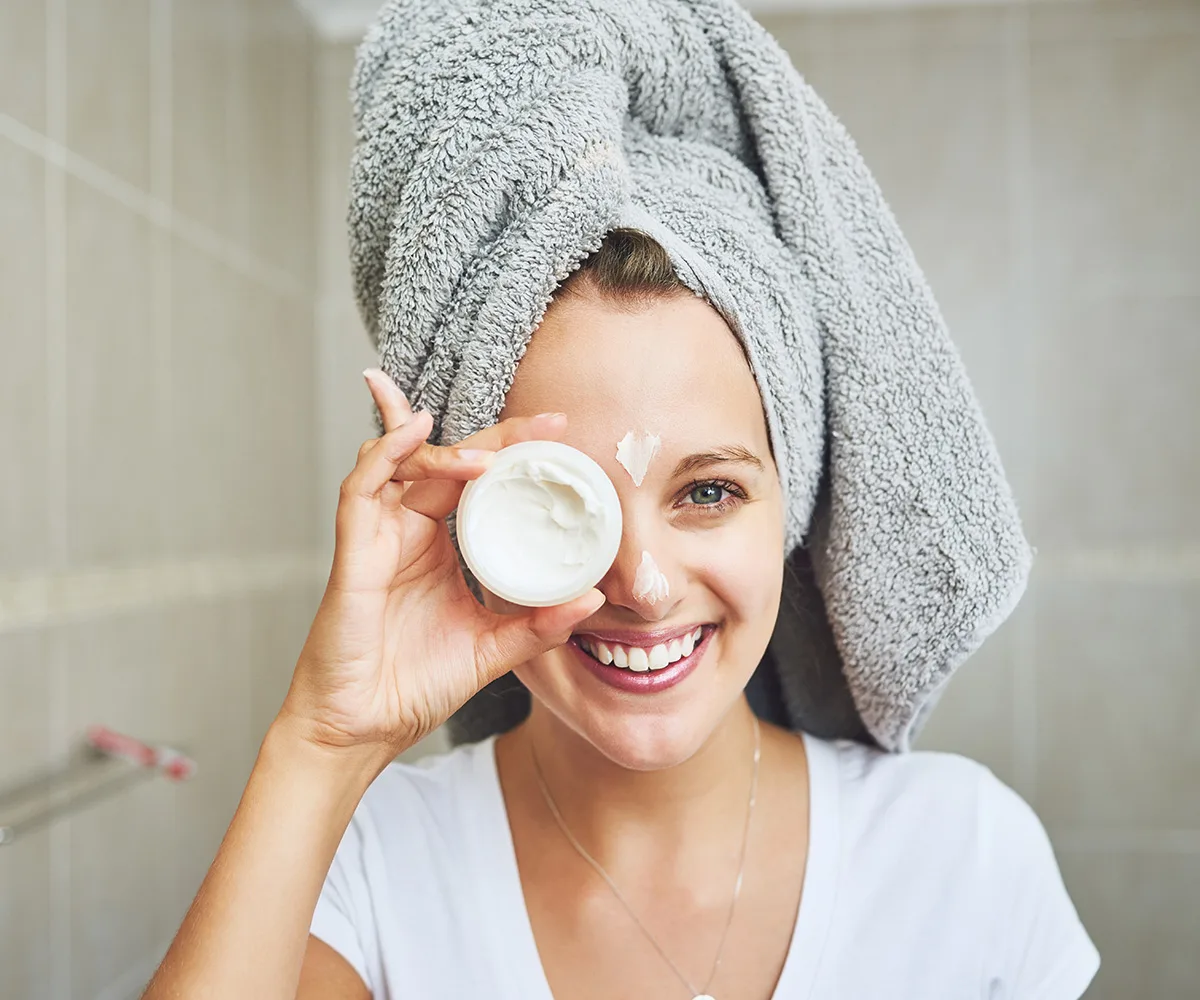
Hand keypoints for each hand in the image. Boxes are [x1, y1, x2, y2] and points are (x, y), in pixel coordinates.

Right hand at [276, 368, 604, 759]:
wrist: (363, 730)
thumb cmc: (415, 687)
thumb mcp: (493, 649)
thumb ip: (539, 625)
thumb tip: (592, 599)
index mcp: (442, 546)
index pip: (477, 480)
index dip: (512, 451)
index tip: (559, 433)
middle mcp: (409, 530)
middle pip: (449, 461)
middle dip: (495, 437)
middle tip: (545, 424)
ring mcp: (379, 535)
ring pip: (402, 461)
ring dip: (446, 449)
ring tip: (489, 455)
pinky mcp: (353, 549)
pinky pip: (362, 486)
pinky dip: (387, 452)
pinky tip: (416, 431)